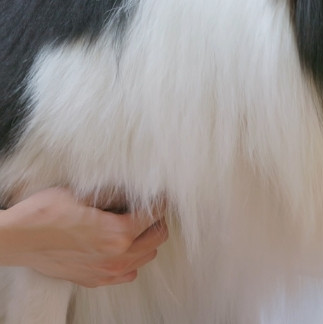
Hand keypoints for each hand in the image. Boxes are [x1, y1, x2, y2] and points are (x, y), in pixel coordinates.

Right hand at [0, 188, 167, 287]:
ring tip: (132, 226)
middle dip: (156, 220)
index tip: (158, 195)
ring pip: (147, 256)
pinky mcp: (95, 280)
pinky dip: (131, 259)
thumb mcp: (83, 193)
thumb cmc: (44, 213)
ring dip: (145, 240)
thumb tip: (137, 189)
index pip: (157, 213)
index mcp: (118, 232)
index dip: (160, 200)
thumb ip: (116, 194)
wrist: (16, 239)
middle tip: (146, 209)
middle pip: (158, 237)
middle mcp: (118, 255)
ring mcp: (107, 271)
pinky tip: (119, 246)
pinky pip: (128, 273)